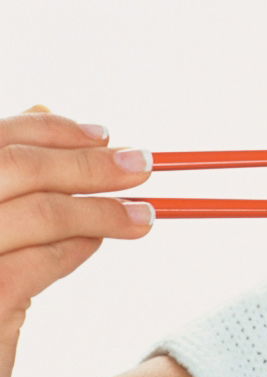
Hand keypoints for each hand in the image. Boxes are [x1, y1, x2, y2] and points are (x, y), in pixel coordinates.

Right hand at [0, 105, 154, 376]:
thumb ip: (8, 183)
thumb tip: (46, 110)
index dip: (49, 132)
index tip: (102, 134)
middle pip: (15, 168)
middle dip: (87, 164)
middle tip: (142, 166)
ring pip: (37, 214)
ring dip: (100, 211)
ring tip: (143, 215)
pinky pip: (34, 267)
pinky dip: (75, 250)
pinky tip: (100, 244)